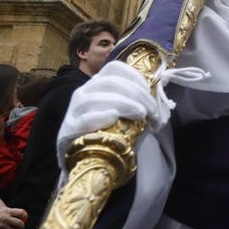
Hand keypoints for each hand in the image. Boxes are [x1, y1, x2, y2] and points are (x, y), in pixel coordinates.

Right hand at [0, 197, 26, 228]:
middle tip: (20, 226)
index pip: (21, 212)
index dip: (24, 216)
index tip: (24, 218)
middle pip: (20, 224)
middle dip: (21, 226)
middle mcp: (6, 218)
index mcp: (6, 211)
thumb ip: (5, 210)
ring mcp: (3, 226)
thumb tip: (11, 212)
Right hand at [56, 60, 170, 170]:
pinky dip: (100, 116)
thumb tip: (160, 106)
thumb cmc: (108, 134)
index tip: (149, 92)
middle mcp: (83, 92)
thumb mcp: (124, 116)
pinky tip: (114, 117)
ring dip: (124, 103)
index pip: (115, 68)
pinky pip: (84, 118)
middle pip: (110, 82)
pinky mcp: (68, 129)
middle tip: (150, 110)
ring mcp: (74, 110)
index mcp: (97, 85)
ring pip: (96, 97)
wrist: (84, 160)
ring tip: (140, 115)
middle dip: (136, 94)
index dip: (135, 77)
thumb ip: (137, 106)